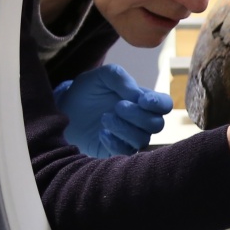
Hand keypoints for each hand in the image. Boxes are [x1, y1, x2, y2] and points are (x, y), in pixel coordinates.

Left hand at [53, 64, 174, 157]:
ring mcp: (130, 138)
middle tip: (117, 106)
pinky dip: (114, 142)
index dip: (159, 104)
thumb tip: (136, 94)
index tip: (142, 100)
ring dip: (124, 128)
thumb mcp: (100, 76)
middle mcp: (141, 121)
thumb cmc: (86, 92)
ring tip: (104, 118)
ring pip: (143, 139)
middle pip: (157, 124)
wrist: (64, 112)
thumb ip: (119, 77)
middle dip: (137, 115)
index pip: (165, 105)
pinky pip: (126, 152)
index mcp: (142, 100)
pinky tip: (101, 133)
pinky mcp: (118, 152)